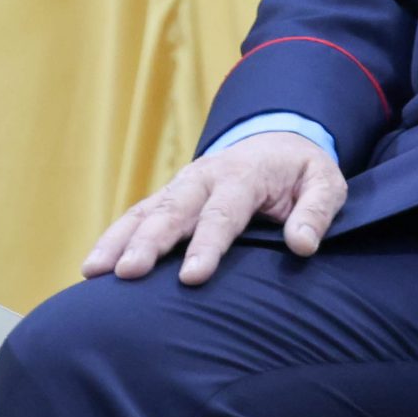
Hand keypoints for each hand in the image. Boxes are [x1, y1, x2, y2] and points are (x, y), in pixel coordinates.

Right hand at [81, 130, 347, 286]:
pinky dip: (113, 237)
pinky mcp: (168, 197)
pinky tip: (92, 266)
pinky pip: (136, 215)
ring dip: (120, 240)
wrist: (276, 138)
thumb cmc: (301, 170)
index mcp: (243, 175)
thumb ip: (316, 212)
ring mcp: (181, 186)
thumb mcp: (324, 182)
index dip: (207, 245)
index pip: (223, 213)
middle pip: (174, 211)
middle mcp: (204, 178)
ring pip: (146, 212)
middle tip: (128, 273)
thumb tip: (303, 246)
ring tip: (94, 271)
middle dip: (150, 242)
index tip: (192, 278)